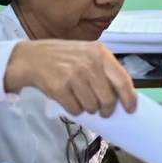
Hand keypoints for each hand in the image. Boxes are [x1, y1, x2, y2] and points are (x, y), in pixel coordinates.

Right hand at [4, 40, 136, 116]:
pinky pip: (75, 110)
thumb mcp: (87, 54)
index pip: (122, 80)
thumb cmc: (64, 58)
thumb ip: (105, 71)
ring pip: (91, 107)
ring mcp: (73, 74)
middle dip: (106, 109)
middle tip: (101, 110)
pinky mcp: (58, 87)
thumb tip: (123, 97)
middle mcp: (88, 62)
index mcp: (99, 52)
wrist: (31, 57)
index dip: (129, 98)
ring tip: (80, 98)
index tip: (130, 109)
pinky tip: (68, 99)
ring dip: (87, 109)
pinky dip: (74, 109)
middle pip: (108, 99)